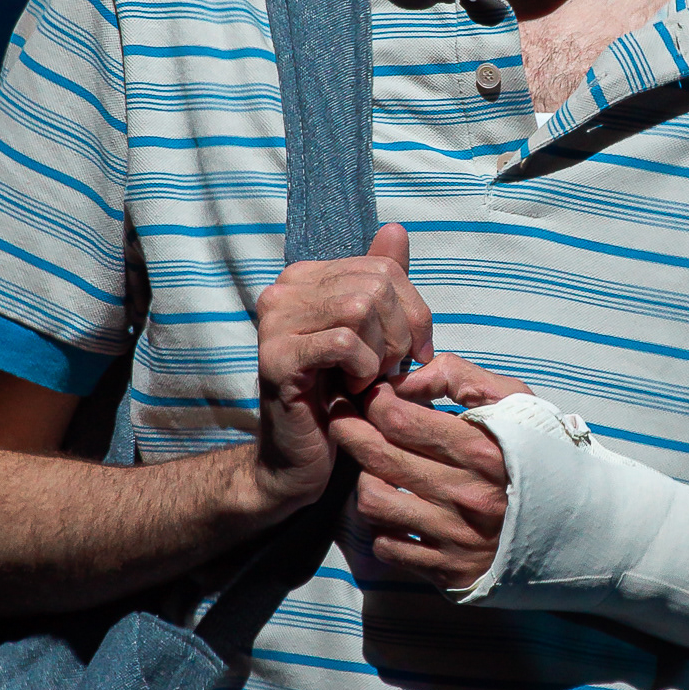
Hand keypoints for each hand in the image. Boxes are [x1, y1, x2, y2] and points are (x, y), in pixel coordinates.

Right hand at [253, 225, 435, 513]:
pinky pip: (344, 343)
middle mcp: (283, 291)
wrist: (297, 459)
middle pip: (375, 285)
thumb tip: (395, 230)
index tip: (414, 352)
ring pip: (361, 309)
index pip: (382, 267)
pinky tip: (354, 391)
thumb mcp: (371, 336)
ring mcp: (274, 323)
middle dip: (400, 334)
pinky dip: (364, 370)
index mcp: (305, 278)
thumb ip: (382, 285)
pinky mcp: (276, 358)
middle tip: (390, 371)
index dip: (414, 311)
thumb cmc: (338, 397)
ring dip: (381, 354)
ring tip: (370, 380)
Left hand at [331, 353, 532, 589]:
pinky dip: (382, 527)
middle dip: (349, 429)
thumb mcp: (518, 405)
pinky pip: (387, 547)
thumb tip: (408, 379)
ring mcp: (455, 537)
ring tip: (376, 468)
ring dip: (365, 480)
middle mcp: (465, 496)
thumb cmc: (544, 457)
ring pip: (373, 502)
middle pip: (377, 457)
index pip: (400, 419)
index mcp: (482, 450)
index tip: (369, 393)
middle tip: (343, 417)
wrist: (583, 530)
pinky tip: (397, 511)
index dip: (372, 400)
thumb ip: (463, 379)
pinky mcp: (448, 571)